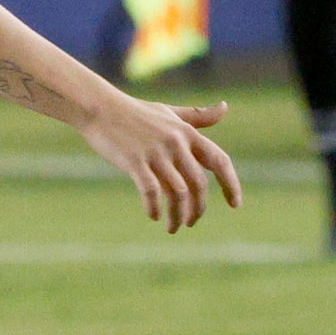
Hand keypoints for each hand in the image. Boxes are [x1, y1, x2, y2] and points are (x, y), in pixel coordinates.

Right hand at [78, 97, 242, 233]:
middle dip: (198, 209)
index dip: (231, 184)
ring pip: (178, 193)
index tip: (235, 204)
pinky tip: (154, 216)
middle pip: (199, 184)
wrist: (99, 107)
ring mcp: (155, 152)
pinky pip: (151, 191)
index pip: (220, 161)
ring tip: (173, 227)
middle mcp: (176, 143)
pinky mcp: (134, 161)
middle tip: (191, 223)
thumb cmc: (135, 111)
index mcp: (188, 133)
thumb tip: (225, 107)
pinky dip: (154, 208)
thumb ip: (197, 116)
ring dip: (178, 215)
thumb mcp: (170, 112)